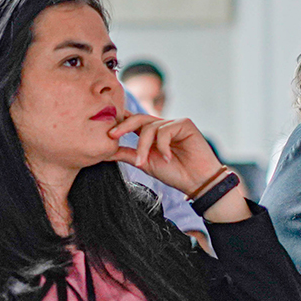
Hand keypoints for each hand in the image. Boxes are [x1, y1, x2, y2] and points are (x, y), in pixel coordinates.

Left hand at [107, 115, 222, 195]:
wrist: (197, 182)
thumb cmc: (174, 173)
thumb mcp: (144, 163)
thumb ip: (126, 154)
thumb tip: (104, 152)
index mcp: (151, 134)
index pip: (133, 122)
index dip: (120, 124)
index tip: (106, 133)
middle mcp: (162, 126)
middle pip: (138, 118)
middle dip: (124, 126)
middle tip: (112, 135)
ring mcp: (173, 123)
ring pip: (150, 127)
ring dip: (144, 146)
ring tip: (144, 163)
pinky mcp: (185, 124)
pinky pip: (165, 130)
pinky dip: (163, 146)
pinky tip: (168, 158)